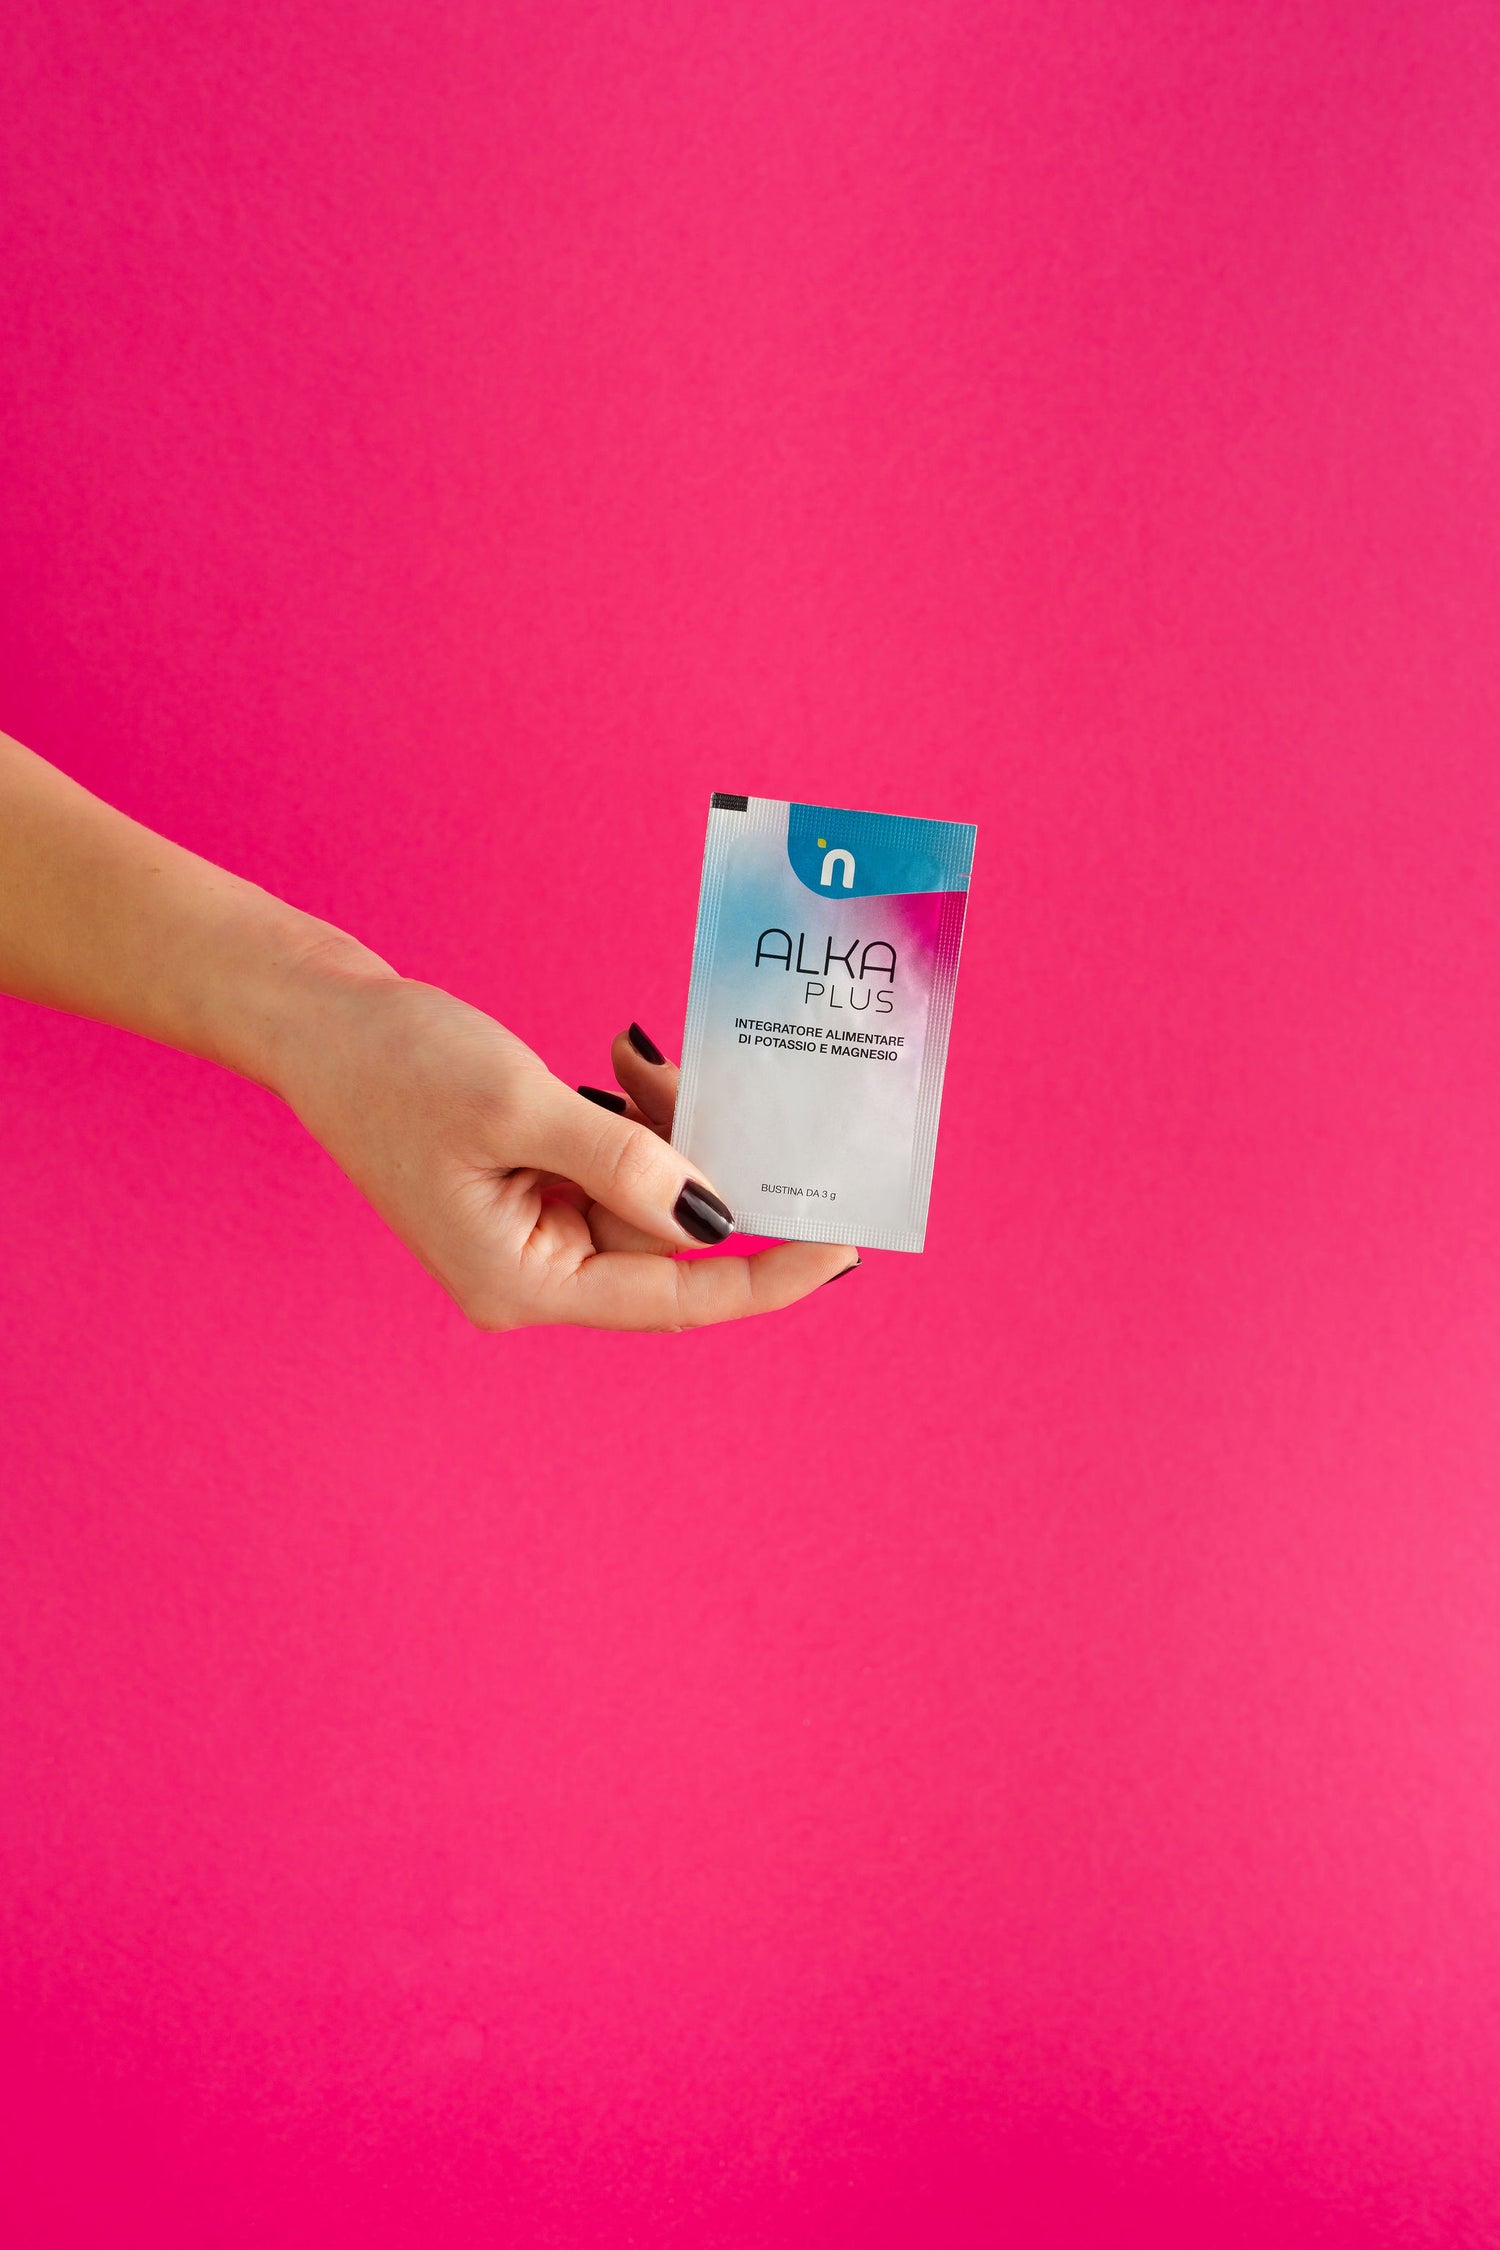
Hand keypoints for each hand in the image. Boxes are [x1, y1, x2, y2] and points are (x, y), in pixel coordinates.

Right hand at [271, 961, 859, 1332]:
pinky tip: (617, 1068)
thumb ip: (625, 1164)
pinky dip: (632, 1121)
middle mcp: (530, 1275)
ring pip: (646, 1196)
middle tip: (714, 1081)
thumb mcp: (521, 1104)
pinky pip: (614, 1167)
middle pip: (664, 1243)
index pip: (674, 1301)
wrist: (316, 1021)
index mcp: (522, 1284)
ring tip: (639, 1059)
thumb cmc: (396, 1063)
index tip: (841, 1241)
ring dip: (664, 1129)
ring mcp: (528, 1232)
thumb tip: (713, 1216)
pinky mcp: (527, 1188)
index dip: (767, 1275)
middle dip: (703, 1161)